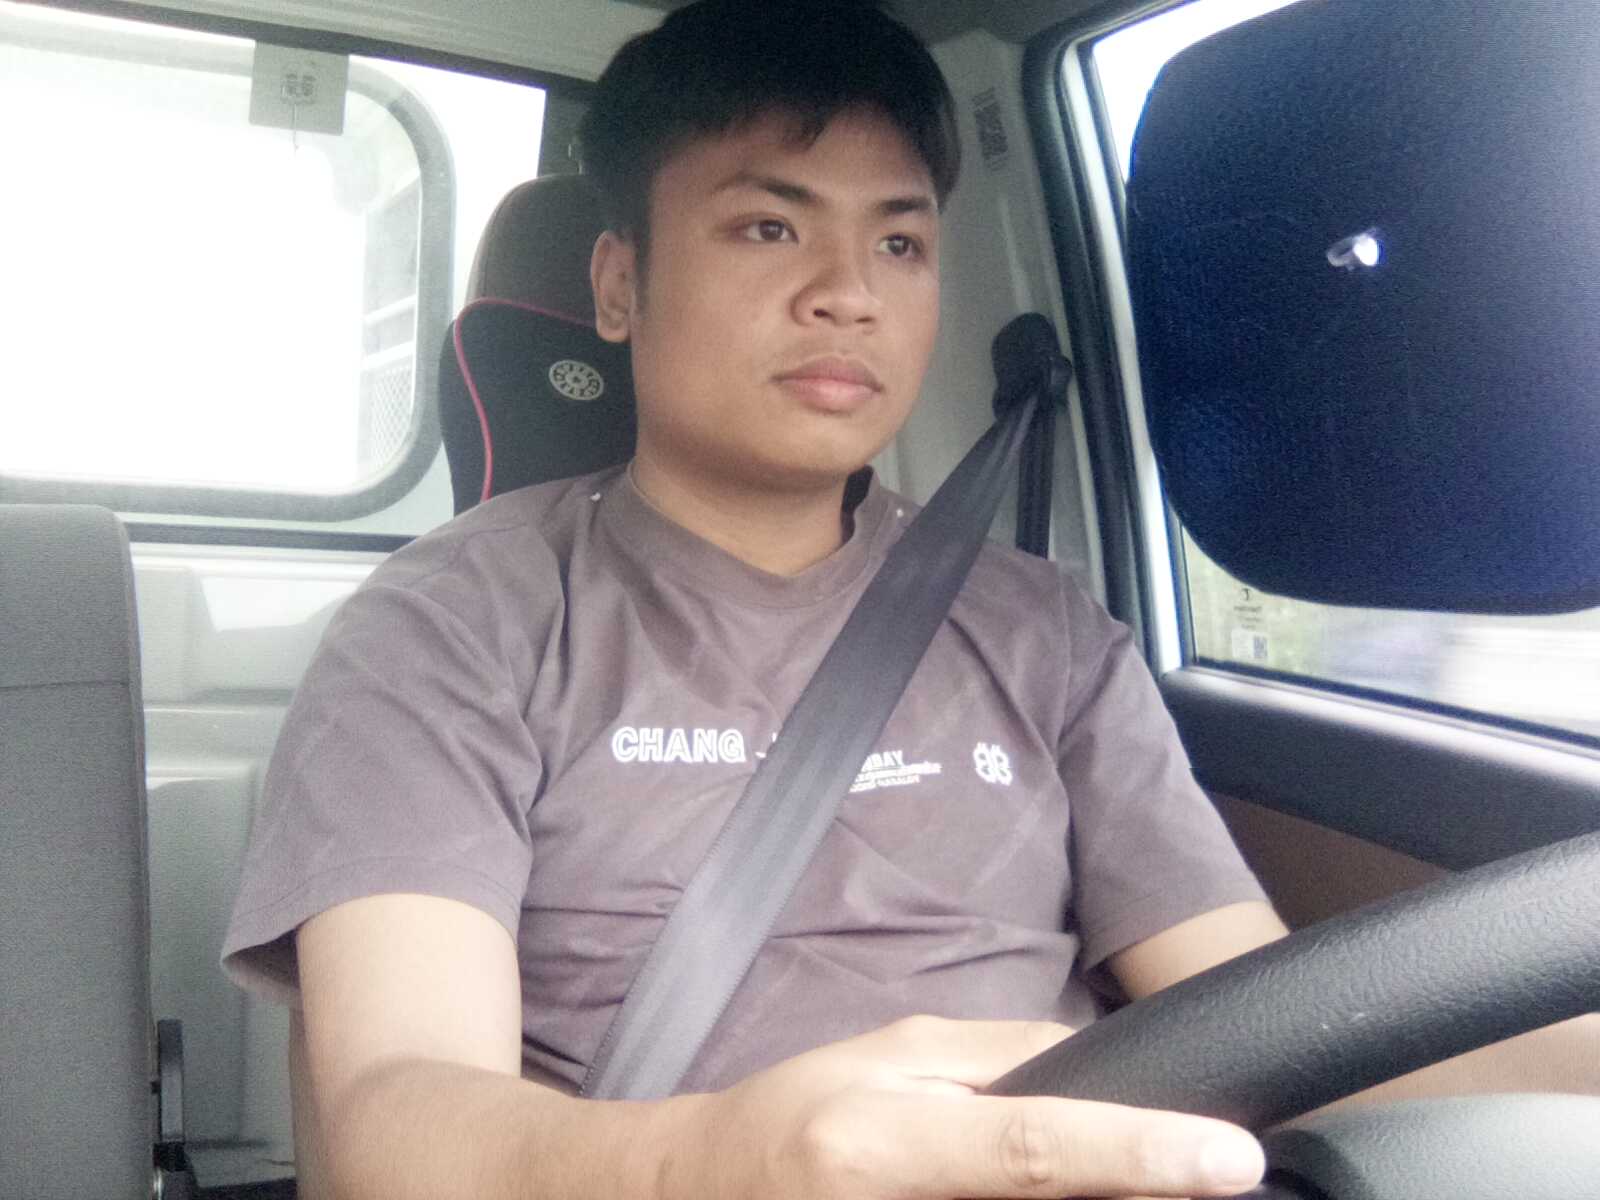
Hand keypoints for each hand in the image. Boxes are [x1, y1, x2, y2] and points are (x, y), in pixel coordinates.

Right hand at [671, 1015, 1264, 1199]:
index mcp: (887, 1141)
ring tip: (1125, 1169)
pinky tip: (1037, 1187)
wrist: (703, 1191)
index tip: (1230, 1158)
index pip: (1034, 1146)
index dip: (1138, 1154)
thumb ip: (993, 1058)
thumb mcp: (887, 1054)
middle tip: (1198, 1170)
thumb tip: (1092, 1064)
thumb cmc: (794, 1113)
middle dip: (1136, 1188)